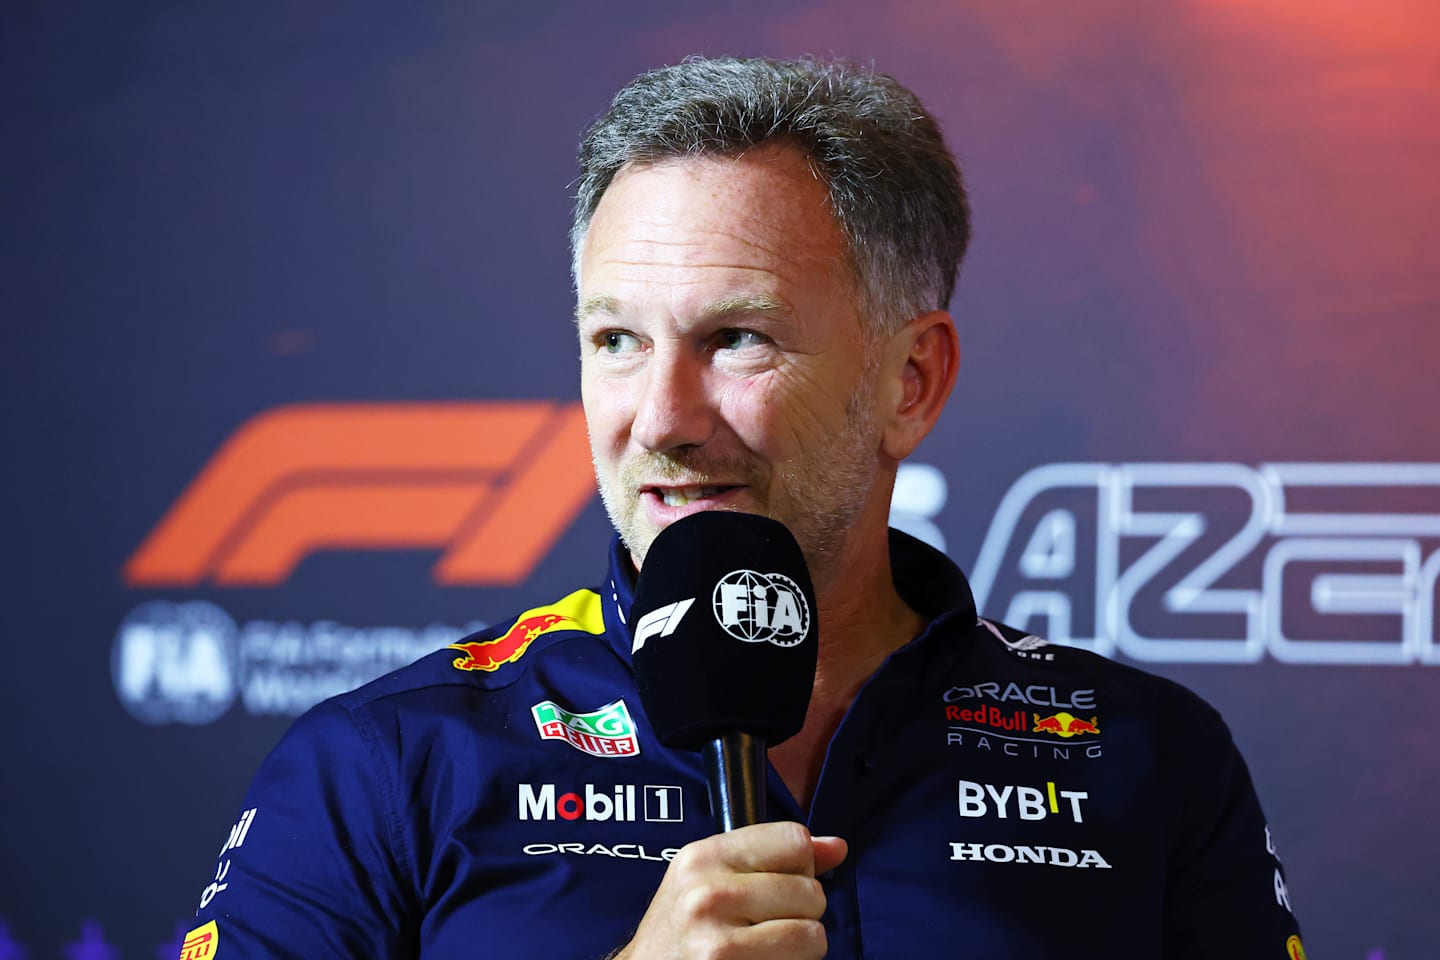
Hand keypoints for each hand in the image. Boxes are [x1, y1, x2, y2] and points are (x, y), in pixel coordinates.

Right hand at [613, 822, 847, 959]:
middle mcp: (708, 892)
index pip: (794, 839)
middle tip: (768, 926)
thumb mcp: (714, 879)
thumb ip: (775, 857)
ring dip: (801, 947)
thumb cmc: (684, 929)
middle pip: (810, 890)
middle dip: (802, 912)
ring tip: (767, 949)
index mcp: (705, 856)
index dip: (801, 865)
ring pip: (813, 934)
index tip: (779, 884)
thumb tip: (838, 847)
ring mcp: (717, 939)